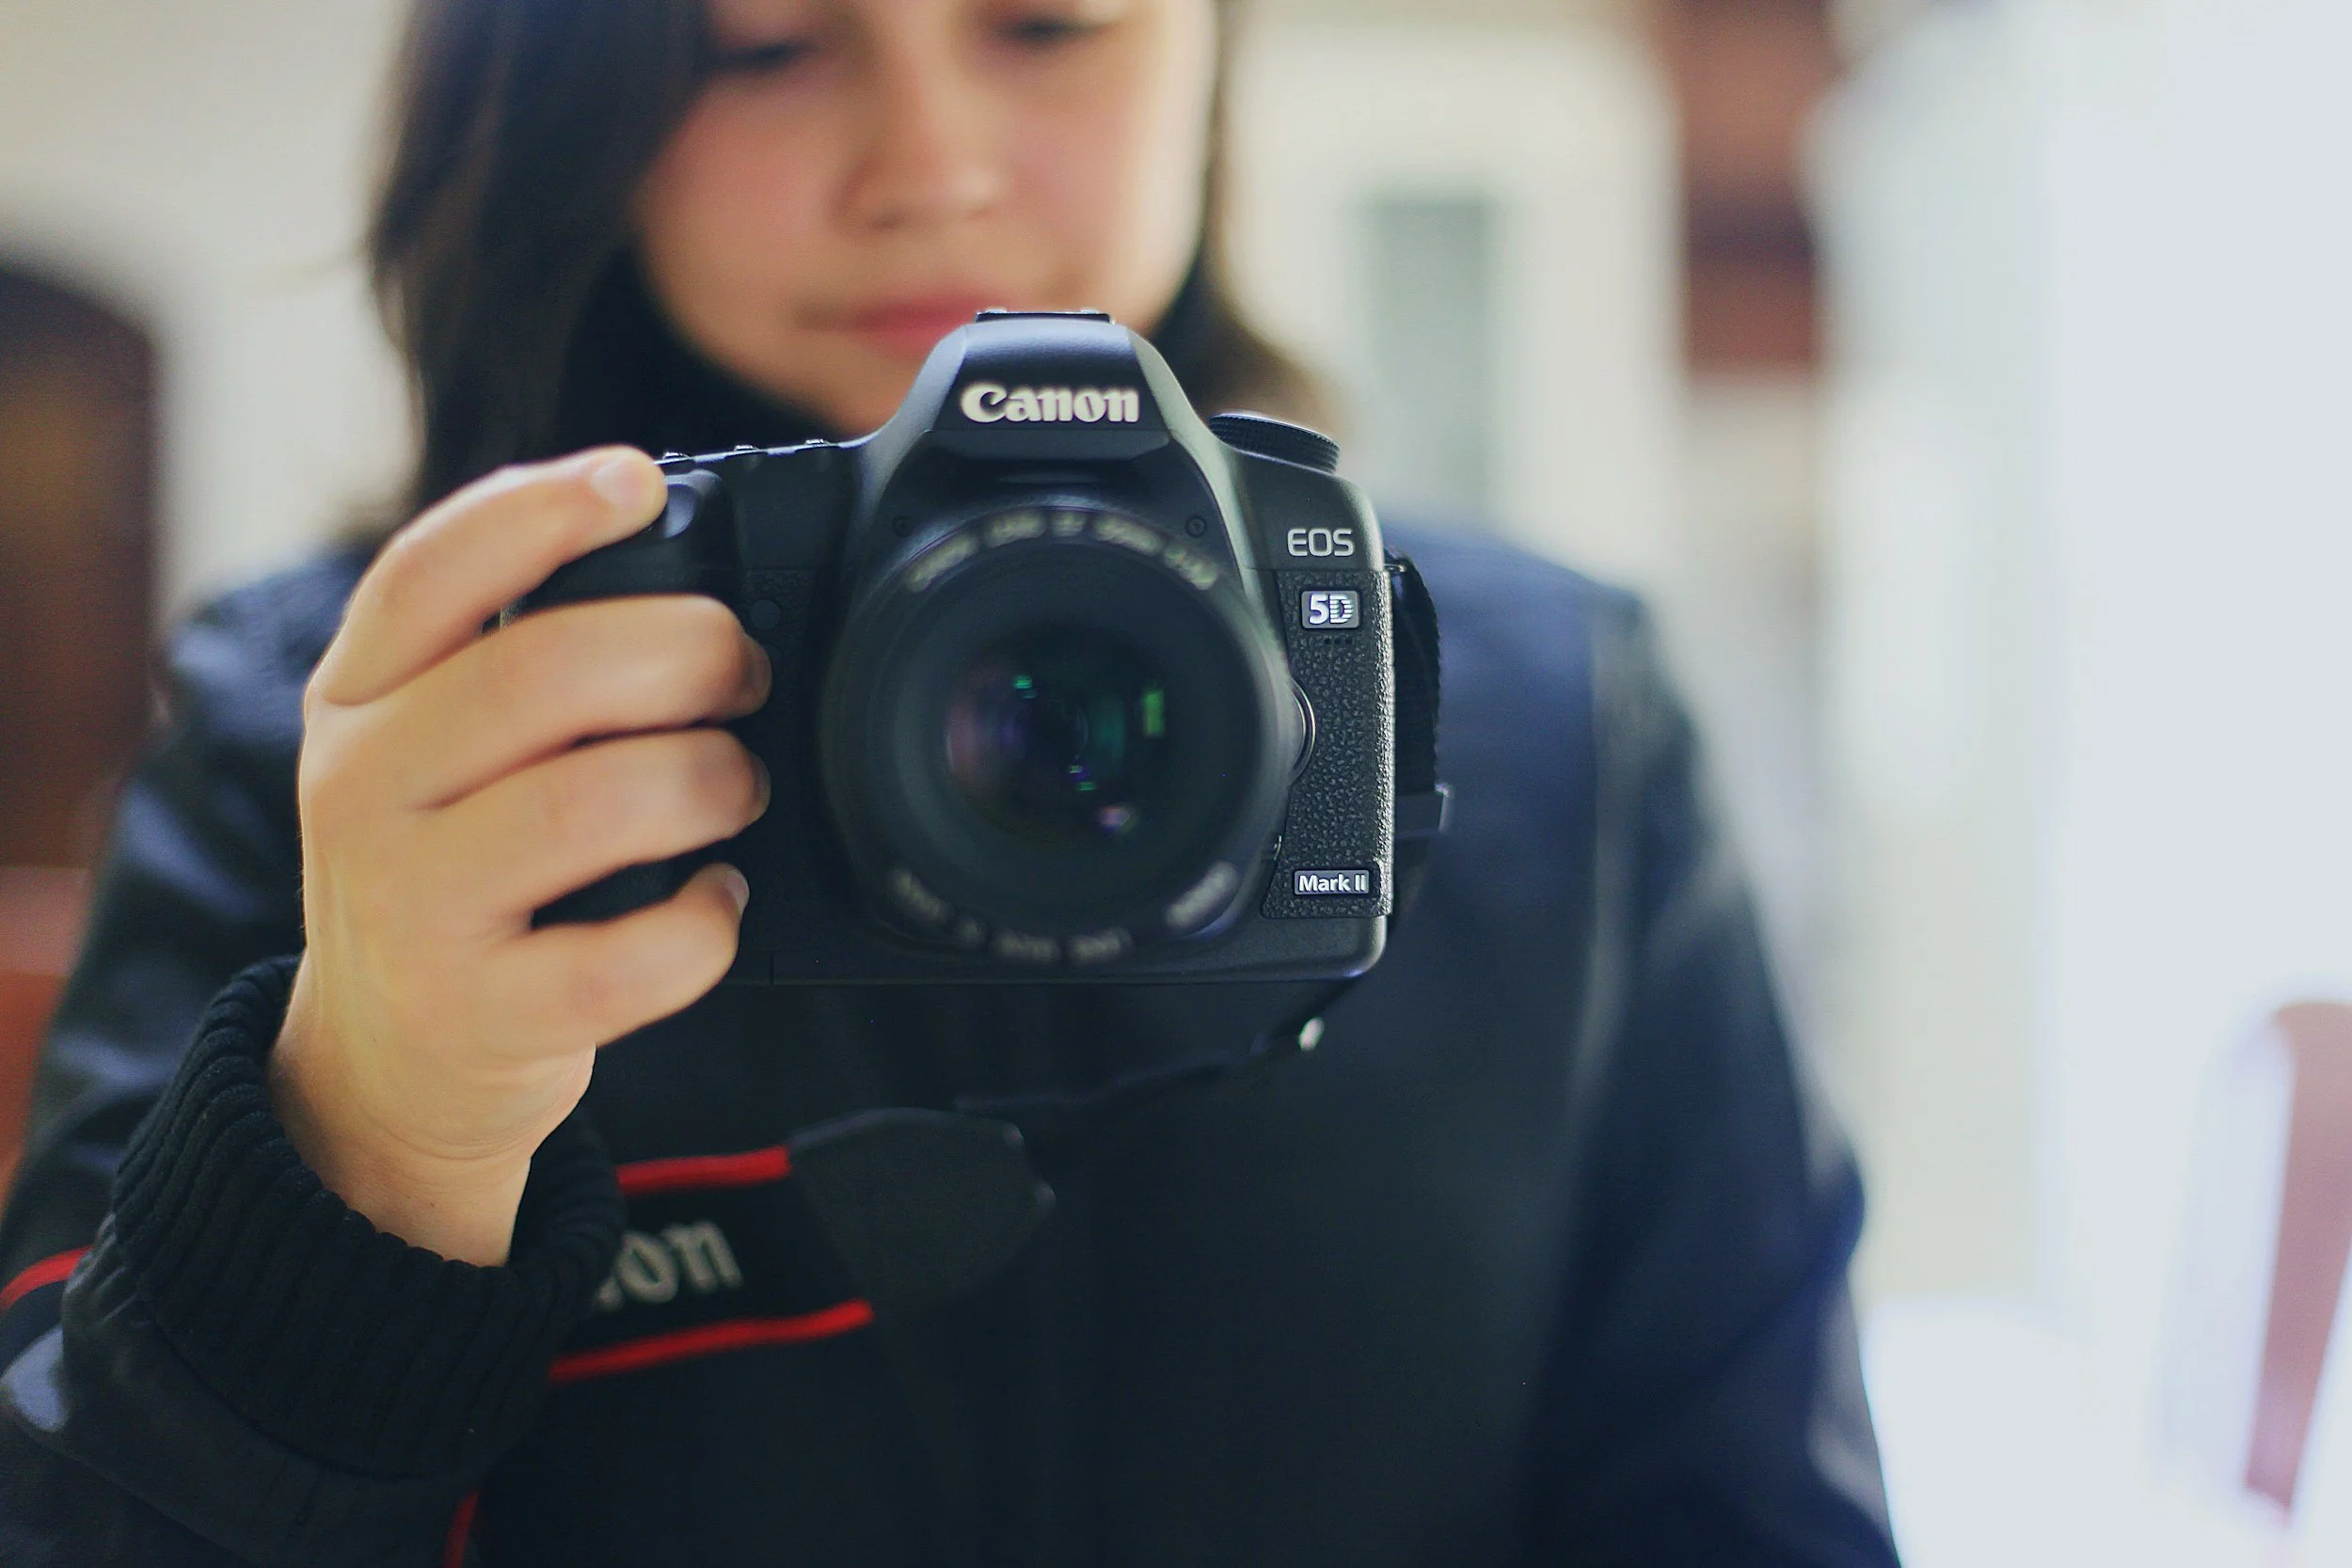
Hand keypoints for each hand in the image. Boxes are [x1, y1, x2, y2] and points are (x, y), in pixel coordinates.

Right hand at [269, 448, 771, 1264]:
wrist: (381, 1068)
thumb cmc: (447, 872)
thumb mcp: (426, 748)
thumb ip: (510, 657)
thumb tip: (679, 553)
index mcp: (358, 696)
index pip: (430, 571)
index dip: (542, 511)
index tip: (640, 481)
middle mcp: (364, 789)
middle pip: (541, 674)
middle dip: (685, 653)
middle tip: (746, 674)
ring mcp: (413, 907)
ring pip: (589, 806)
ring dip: (707, 781)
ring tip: (737, 786)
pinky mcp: (480, 1014)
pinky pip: (624, 959)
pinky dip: (703, 925)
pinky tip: (717, 902)